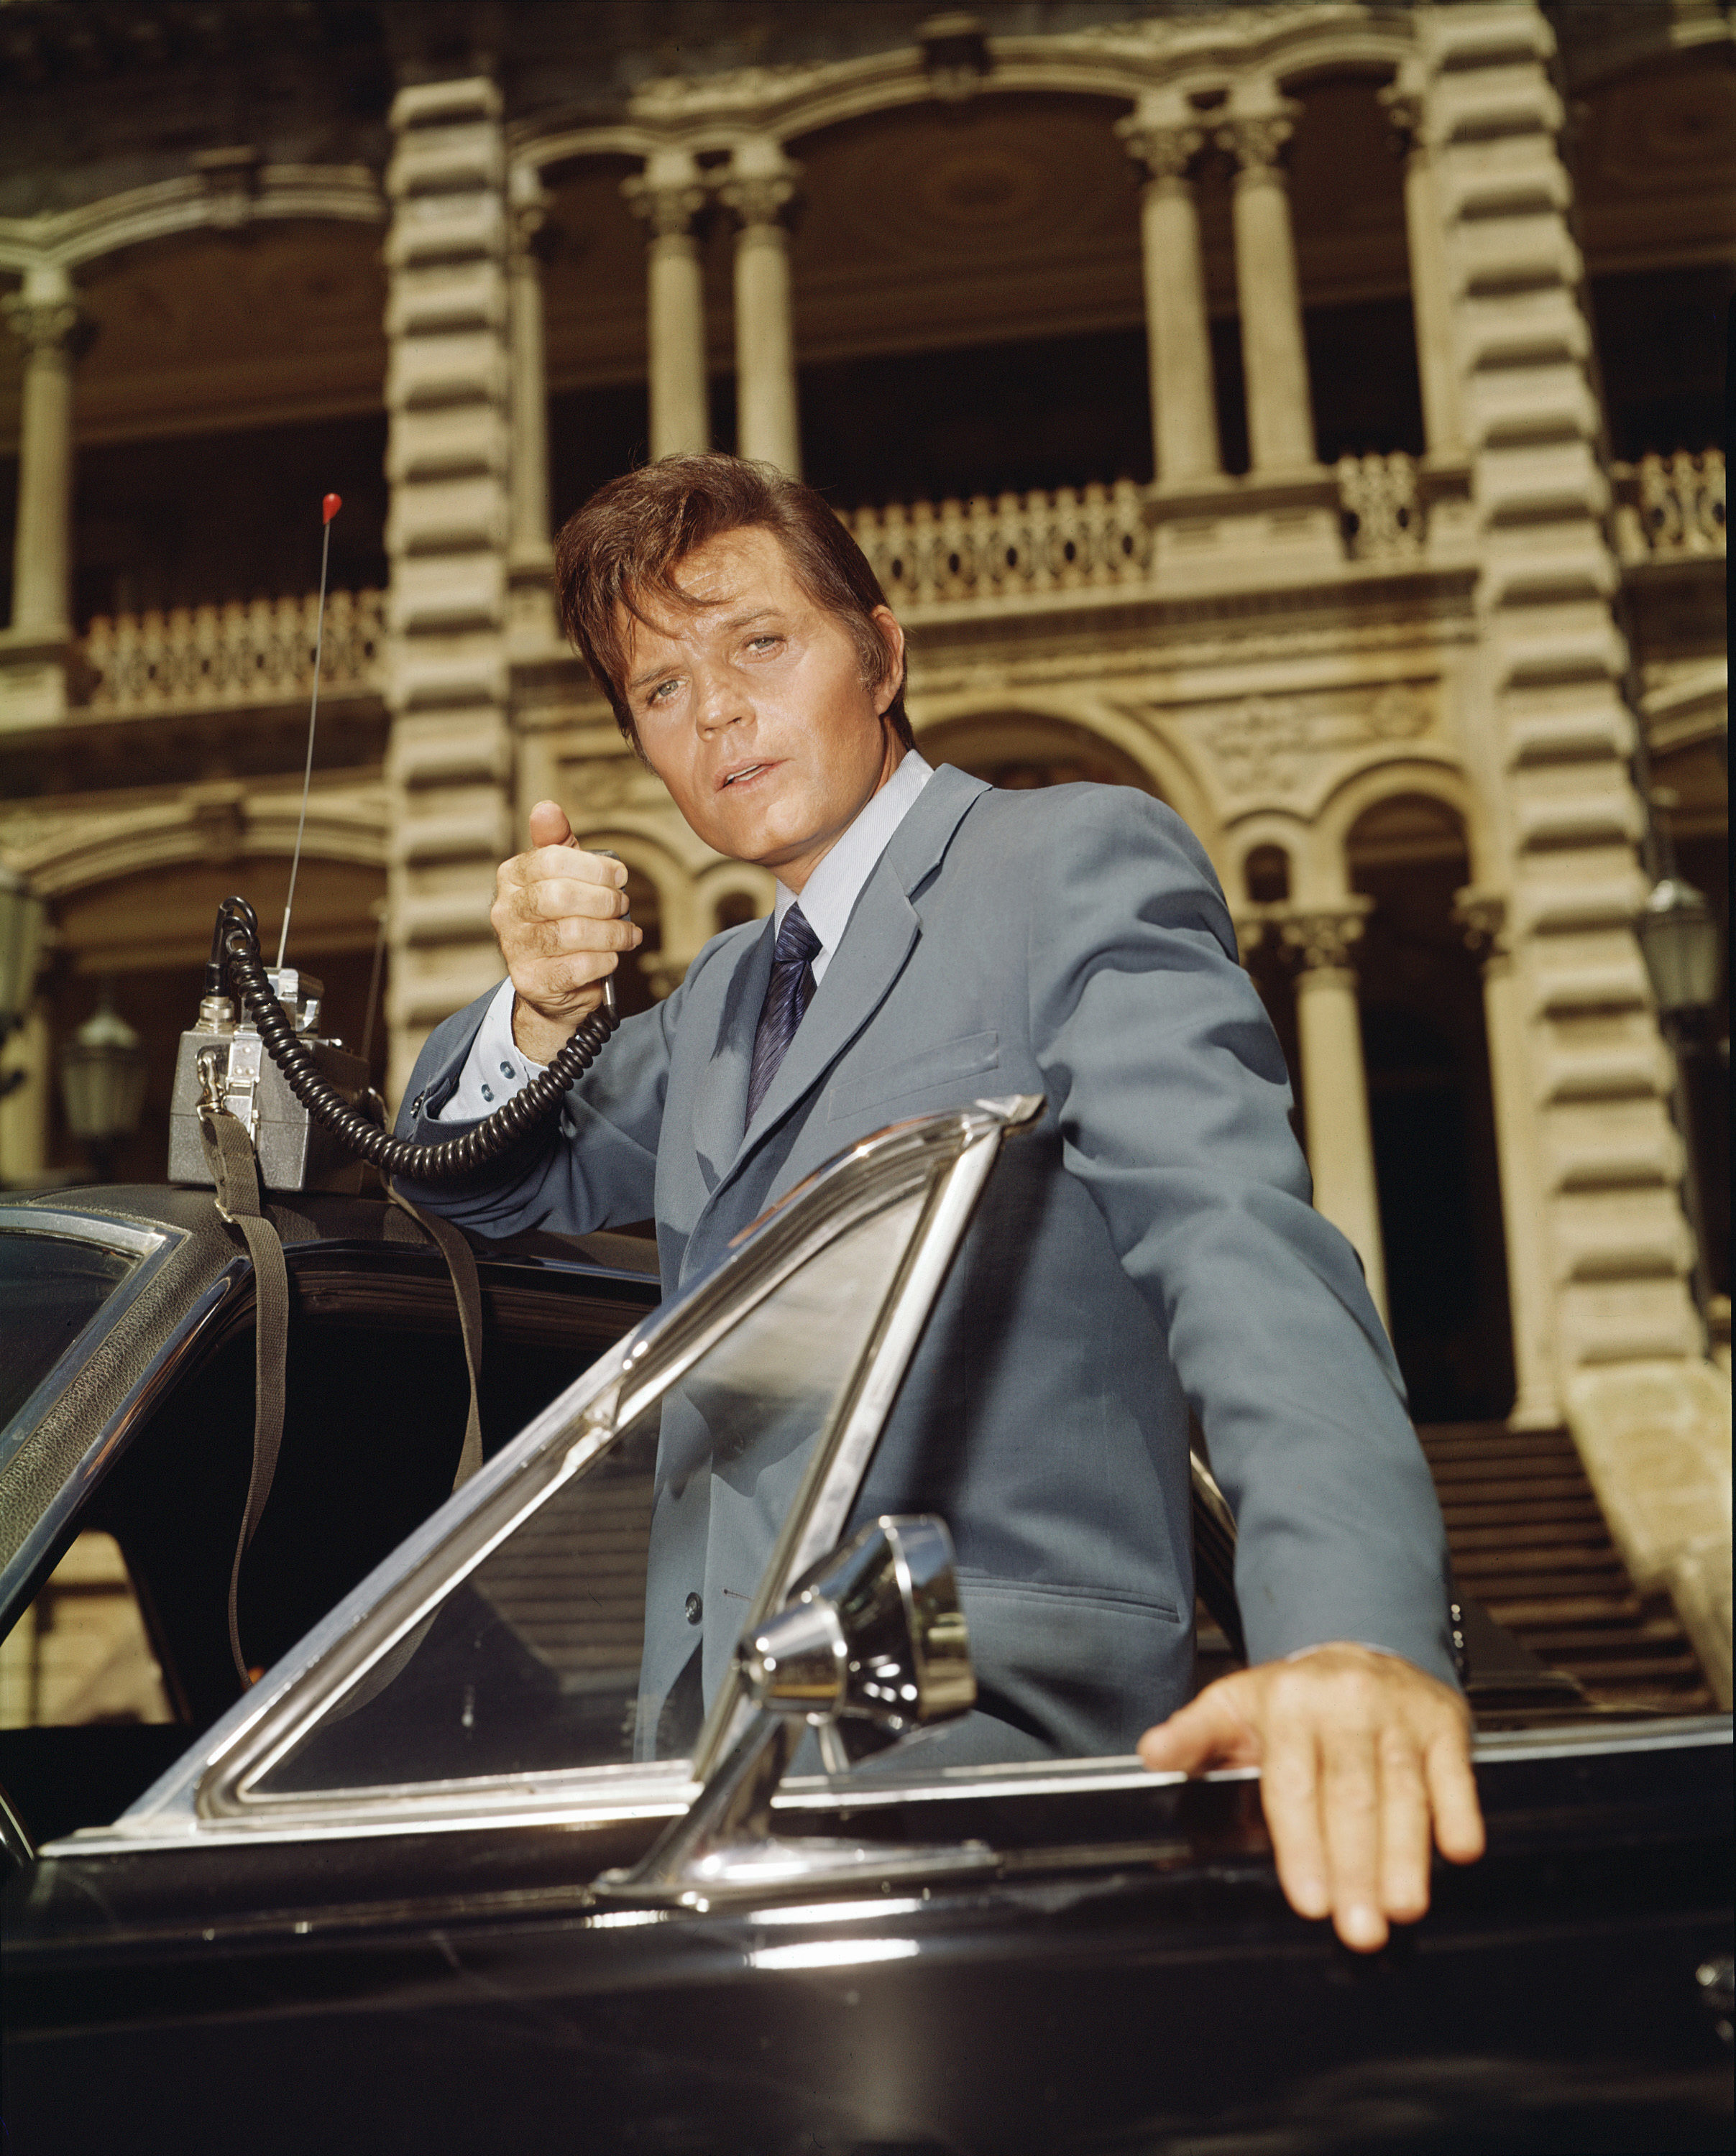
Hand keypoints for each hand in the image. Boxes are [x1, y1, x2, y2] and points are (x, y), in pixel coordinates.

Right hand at [490, 800, 641, 1062]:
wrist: (554, 983)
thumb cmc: (561, 920)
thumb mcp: (562, 876)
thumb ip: (558, 843)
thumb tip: (546, 808)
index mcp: (512, 877)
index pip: (553, 859)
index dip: (596, 868)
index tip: (620, 876)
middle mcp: (505, 911)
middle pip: (561, 895)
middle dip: (604, 900)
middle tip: (623, 906)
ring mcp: (514, 948)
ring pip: (572, 933)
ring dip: (613, 933)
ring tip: (627, 934)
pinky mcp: (531, 981)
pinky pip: (577, 967)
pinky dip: (604, 961)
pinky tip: (611, 957)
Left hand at [1138, 1643, 1484, 1951]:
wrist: (1360, 1641)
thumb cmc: (1292, 1695)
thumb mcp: (1232, 1705)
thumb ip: (1194, 1737)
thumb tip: (1151, 1754)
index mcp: (1287, 1705)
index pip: (1293, 1787)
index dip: (1302, 1846)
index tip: (1310, 1901)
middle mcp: (1345, 1705)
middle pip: (1351, 1798)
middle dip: (1356, 1867)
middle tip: (1360, 1928)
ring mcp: (1399, 1713)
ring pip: (1404, 1792)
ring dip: (1406, 1855)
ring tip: (1403, 1908)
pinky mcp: (1444, 1722)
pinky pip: (1455, 1772)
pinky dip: (1460, 1811)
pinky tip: (1459, 1851)